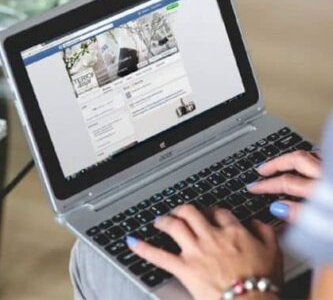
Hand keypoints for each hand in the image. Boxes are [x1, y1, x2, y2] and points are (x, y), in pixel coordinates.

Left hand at [127, 205, 281, 299]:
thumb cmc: (263, 283)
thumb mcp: (274, 252)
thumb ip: (265, 232)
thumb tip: (255, 222)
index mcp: (232, 231)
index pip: (219, 212)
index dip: (212, 211)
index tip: (210, 214)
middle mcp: (211, 236)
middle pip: (192, 212)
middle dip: (184, 209)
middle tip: (180, 211)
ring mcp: (196, 251)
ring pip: (175, 225)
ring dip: (165, 220)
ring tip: (159, 220)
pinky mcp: (184, 268)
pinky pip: (159, 255)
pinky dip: (144, 248)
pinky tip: (132, 242)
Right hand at [248, 150, 321, 221]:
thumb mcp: (321, 227)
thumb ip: (300, 216)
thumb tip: (279, 208)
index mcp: (320, 190)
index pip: (285, 182)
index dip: (266, 185)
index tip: (253, 188)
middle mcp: (327, 176)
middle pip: (296, 160)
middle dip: (275, 164)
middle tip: (261, 170)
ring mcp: (332, 171)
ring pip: (309, 155)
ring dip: (290, 159)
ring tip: (279, 163)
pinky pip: (321, 158)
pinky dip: (309, 159)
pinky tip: (305, 163)